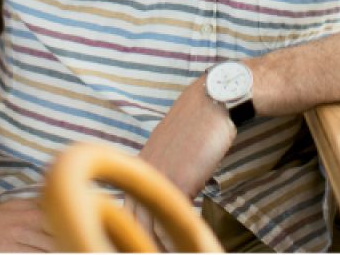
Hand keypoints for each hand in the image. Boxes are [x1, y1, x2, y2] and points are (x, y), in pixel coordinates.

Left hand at [125, 75, 235, 242]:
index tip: (147, 243)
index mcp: (139, 164)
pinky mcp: (180, 181)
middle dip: (145, 241)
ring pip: (151, 226)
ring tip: (176, 251)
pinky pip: (174, 219)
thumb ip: (162, 167)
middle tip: (160, 251)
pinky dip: (178, 235)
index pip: (126, 210)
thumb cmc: (196, 122)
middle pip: (135, 221)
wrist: (213, 100)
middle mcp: (144, 171)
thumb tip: (168, 192)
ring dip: (162, 244)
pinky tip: (190, 239)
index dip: (136, 230)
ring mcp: (160, 177)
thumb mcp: (169, 144)